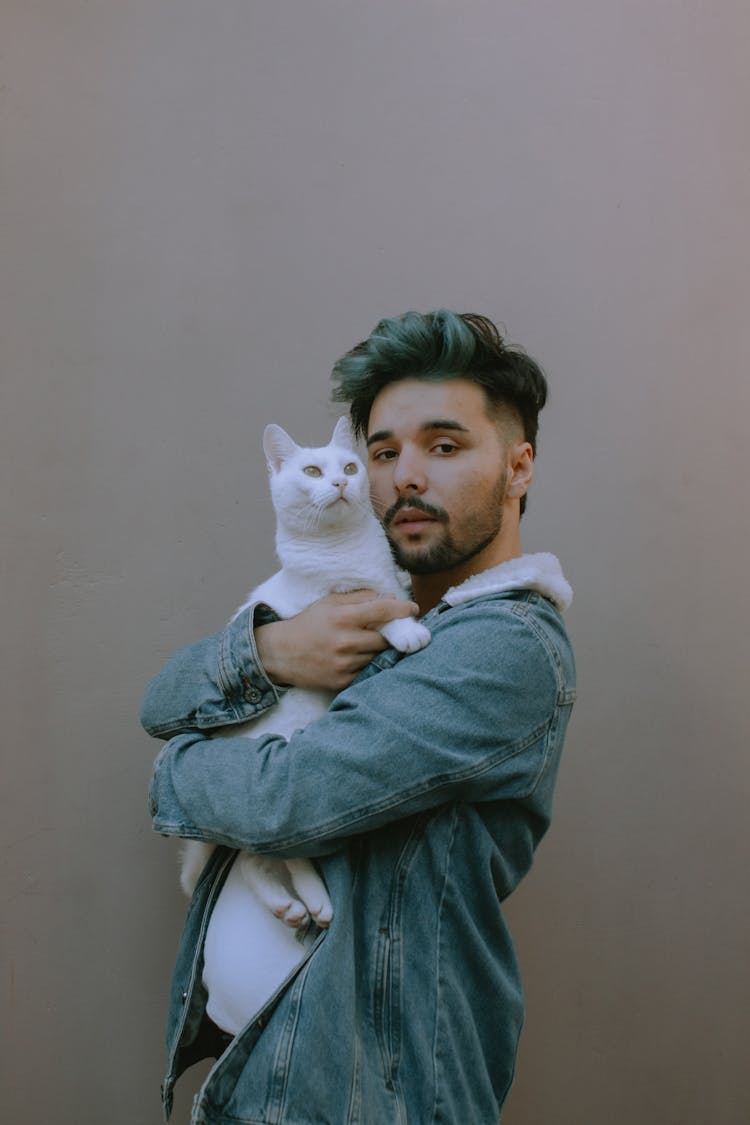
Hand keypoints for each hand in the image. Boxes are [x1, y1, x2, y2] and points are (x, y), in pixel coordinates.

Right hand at [255, 591, 420, 691]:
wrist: (280, 653)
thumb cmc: (308, 624)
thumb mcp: (330, 603)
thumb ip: (360, 598)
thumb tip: (389, 597)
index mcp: (342, 618)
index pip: (382, 611)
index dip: (402, 609)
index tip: (413, 609)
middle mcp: (345, 642)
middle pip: (385, 638)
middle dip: (393, 633)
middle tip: (397, 630)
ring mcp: (343, 664)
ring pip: (378, 657)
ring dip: (380, 650)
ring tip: (373, 643)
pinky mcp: (341, 681)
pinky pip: (367, 672)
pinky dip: (368, 664)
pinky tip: (361, 657)